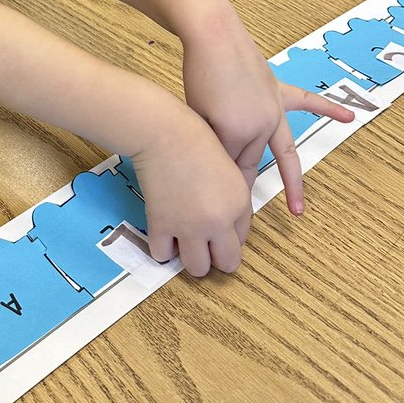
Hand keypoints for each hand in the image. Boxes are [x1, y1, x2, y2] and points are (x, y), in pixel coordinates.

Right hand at [125, 101, 253, 276]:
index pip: (241, 241)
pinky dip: (163, 249)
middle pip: (227, 264)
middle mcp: (219, 220)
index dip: (227, 237)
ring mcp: (190, 226)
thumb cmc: (195, 143)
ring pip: (197, 269)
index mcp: (239, 205)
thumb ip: (233, 202)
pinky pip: (163, 256)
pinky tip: (163, 233)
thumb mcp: (229, 171)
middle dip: (216, 257)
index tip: (215, 228)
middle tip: (203, 244)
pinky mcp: (162, 224)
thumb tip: (225, 230)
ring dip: (191, 258)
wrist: (165, 133)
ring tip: (183, 242)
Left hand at [181, 0, 354, 213]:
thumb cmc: (199, 74)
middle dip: (245, 192)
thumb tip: (221, 168)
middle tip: (243, 225)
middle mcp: (262, 125)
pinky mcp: (277, 89)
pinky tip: (349, 119)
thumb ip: (213, 144)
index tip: (226, 221)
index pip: (232, 171)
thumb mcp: (198, 116)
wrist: (212, 35)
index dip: (228, 194)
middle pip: (252, 164)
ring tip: (299, 208)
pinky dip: (328, 109)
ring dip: (287, 178)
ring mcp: (273, 108)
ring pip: (279, 149)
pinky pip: (307, 102)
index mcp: (238, 133)